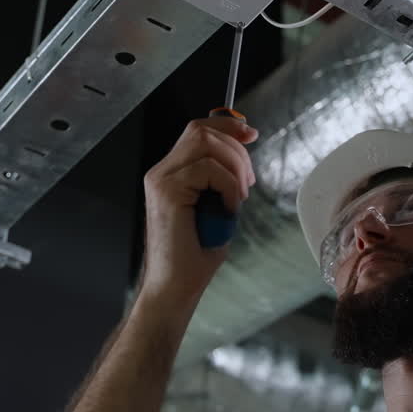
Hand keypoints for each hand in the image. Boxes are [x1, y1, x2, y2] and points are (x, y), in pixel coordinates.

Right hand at [139, 116, 258, 303]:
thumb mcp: (216, 209)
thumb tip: (241, 161)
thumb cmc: (194, 257)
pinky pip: (208, 169)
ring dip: (234, 167)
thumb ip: (222, 182)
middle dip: (236, 149)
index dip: (227, 125)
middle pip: (202, 130)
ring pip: (206, 143)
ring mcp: (161, 179)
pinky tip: (227, 209)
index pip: (197, 130)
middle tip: (248, 182)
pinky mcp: (167, 191)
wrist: (174, 287)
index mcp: (172, 173)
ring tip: (238, 197)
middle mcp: (162, 172)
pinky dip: (229, 186)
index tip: (250, 133)